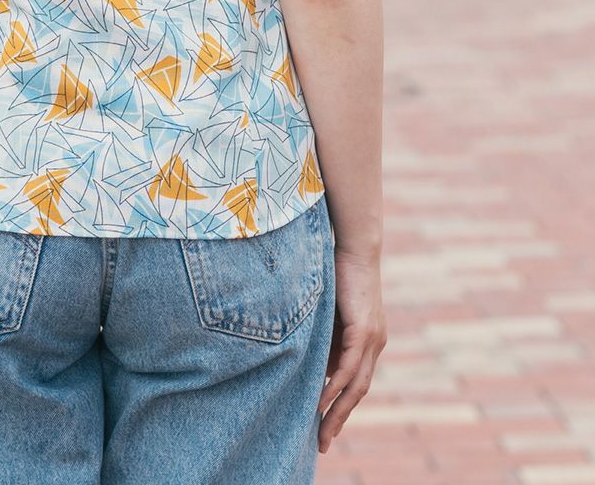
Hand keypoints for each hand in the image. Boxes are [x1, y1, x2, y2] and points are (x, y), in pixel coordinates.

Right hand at [318, 248, 386, 452]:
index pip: (356, 382)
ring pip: (356, 385)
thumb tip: (313, 363)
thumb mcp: (329, 312)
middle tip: (322, 443)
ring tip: (321, 432)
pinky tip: (322, 401)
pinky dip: (336, 386)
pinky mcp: (364, 329)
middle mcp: (375, 343)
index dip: (340, 406)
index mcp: (369, 340)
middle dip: (339, 419)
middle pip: (359, 392)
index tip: (324, 426)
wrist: (354, 245)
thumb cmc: (338, 271)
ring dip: (337, 411)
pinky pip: (350, 367)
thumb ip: (325, 337)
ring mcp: (372, 338)